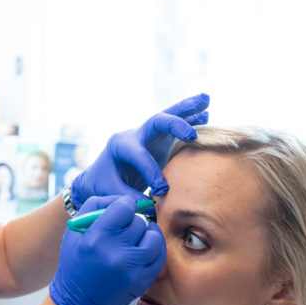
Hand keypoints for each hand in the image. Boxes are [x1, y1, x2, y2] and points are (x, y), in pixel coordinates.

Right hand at [49, 196, 165, 304]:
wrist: (78, 302)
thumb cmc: (75, 263)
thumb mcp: (75, 231)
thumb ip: (96, 207)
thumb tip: (123, 199)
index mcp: (96, 238)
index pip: (124, 207)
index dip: (125, 206)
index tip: (123, 210)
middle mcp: (115, 253)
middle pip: (139, 222)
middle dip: (132, 223)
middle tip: (125, 229)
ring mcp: (132, 269)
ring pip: (154, 237)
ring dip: (148, 234)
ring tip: (139, 237)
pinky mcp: (142, 280)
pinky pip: (159, 256)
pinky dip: (154, 249)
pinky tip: (145, 248)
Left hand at [70, 93, 209, 207]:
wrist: (99, 177)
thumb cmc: (103, 184)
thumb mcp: (111, 192)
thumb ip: (130, 198)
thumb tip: (152, 205)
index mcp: (120, 145)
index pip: (140, 154)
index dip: (152, 172)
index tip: (161, 190)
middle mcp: (135, 134)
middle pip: (156, 121)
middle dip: (175, 125)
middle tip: (191, 135)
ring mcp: (148, 135)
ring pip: (169, 117)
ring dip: (188, 109)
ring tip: (206, 99)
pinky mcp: (158, 140)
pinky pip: (176, 127)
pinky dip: (190, 119)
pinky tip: (206, 114)